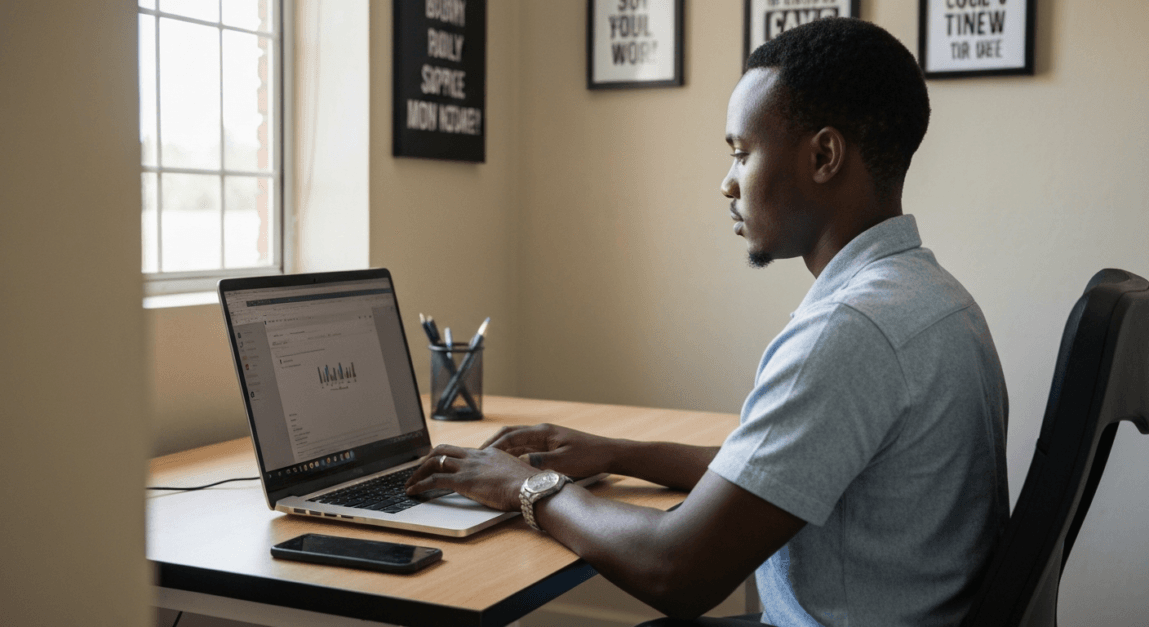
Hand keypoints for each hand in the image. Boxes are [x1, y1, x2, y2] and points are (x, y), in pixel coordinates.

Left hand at [404, 444, 536, 510]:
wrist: (532, 487)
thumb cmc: (530, 486)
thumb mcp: (517, 476)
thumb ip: (507, 476)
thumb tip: (508, 485)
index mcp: (489, 453)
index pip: (461, 451)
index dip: (447, 457)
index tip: (440, 464)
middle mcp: (476, 456)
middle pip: (443, 450)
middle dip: (427, 460)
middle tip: (418, 471)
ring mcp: (468, 467)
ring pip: (434, 462)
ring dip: (418, 472)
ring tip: (410, 483)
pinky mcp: (463, 481)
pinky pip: (433, 480)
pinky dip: (419, 485)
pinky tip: (412, 492)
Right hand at [480, 423, 616, 478]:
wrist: (608, 454)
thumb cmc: (588, 457)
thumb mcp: (562, 462)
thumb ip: (538, 462)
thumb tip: (516, 463)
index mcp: (543, 432)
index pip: (511, 435)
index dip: (494, 445)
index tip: (480, 454)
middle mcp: (541, 432)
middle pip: (510, 436)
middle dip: (493, 445)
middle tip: (477, 456)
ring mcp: (545, 439)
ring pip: (517, 444)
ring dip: (502, 451)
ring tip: (486, 462)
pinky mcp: (549, 447)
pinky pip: (526, 450)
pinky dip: (514, 456)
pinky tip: (507, 467)